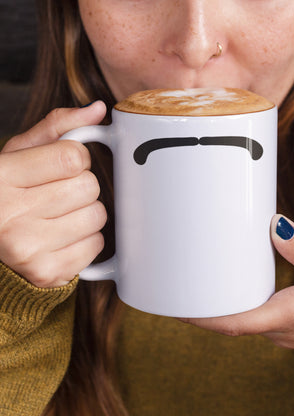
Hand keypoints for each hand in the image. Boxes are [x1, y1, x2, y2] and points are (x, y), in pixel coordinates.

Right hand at [0, 102, 107, 287]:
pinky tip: (64, 237)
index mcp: (2, 177)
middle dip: (82, 187)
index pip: (74, 157)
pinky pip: (96, 246)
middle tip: (59, 194)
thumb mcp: (19, 154)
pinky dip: (87, 240)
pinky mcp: (47, 272)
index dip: (76, 159)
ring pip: (97, 216)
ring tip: (60, 216)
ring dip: (87, 213)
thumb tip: (99, 109)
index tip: (62, 166)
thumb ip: (58, 128)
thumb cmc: (8, 193)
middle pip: (89, 187)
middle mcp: (10, 214)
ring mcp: (28, 248)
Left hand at [181, 215, 293, 354]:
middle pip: (233, 320)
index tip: (176, 304)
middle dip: (204, 304)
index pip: (236, 322)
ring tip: (200, 274)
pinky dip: (239, 301)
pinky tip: (234, 282)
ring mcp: (287, 331)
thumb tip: (277, 228)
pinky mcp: (292, 325)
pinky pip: (257, 315)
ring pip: (243, 318)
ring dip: (220, 301)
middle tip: (180, 276)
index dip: (202, 316)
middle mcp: (285, 329)